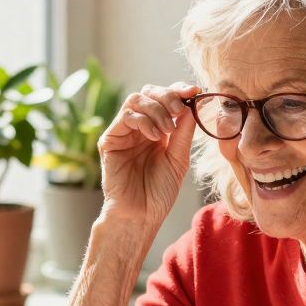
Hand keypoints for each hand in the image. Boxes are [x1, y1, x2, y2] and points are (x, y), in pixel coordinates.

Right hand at [99, 83, 200, 227]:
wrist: (142, 215)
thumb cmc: (159, 192)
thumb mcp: (179, 158)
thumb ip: (184, 131)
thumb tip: (192, 103)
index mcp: (157, 129)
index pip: (165, 99)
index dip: (179, 90)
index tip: (194, 91)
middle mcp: (139, 127)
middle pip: (149, 92)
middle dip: (168, 96)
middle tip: (180, 109)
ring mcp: (123, 132)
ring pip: (136, 99)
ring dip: (157, 109)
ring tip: (168, 130)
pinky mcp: (110, 140)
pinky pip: (126, 116)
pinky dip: (144, 121)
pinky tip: (155, 137)